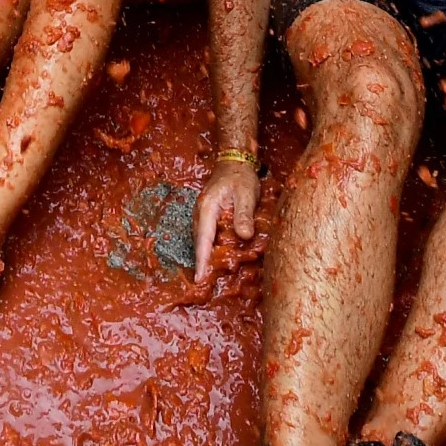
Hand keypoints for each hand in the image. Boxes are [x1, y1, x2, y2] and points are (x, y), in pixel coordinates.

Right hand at [193, 156, 259, 277]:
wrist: (234, 160)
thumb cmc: (241, 176)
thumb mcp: (246, 194)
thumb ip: (244, 214)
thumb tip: (244, 236)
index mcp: (207, 208)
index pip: (204, 239)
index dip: (202, 260)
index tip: (199, 278)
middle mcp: (201, 213)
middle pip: (200, 243)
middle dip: (202, 263)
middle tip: (204, 285)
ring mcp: (203, 215)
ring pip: (203, 240)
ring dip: (206, 257)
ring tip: (209, 277)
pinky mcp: (209, 216)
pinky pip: (208, 236)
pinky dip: (211, 248)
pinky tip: (218, 258)